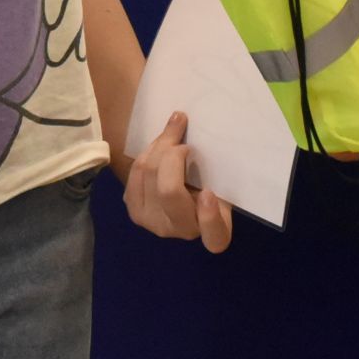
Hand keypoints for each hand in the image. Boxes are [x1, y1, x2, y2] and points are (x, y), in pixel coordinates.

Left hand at [123, 112, 233, 252]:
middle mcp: (182, 232)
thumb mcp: (224, 179)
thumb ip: (215, 165)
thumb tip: (182, 121)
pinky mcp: (134, 210)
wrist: (182, 193)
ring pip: (148, 176)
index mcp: (215, 232)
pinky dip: (148, 152)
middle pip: (169, 192)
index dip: (210, 216)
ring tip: (173, 132)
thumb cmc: (212, 182)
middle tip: (185, 143)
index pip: (215, 237)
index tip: (208, 193)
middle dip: (173, 155)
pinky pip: (135, 173)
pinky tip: (159, 146)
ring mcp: (153, 223)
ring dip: (159, 147)